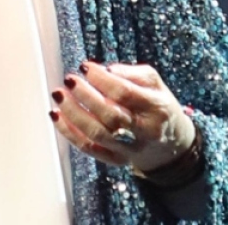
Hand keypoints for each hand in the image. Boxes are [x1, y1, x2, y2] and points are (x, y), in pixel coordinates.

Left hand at [50, 61, 196, 173]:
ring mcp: (130, 149)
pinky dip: (69, 132)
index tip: (85, 67)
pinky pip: (89, 148)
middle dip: (85, 96)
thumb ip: (131, 73)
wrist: (171, 144)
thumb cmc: (157, 106)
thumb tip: (105, 69)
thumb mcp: (154, 84)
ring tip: (59, 95)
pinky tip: (56, 115)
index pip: (125, 93)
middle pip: (110, 115)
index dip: (102, 79)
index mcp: (156, 108)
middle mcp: (145, 131)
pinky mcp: (116, 160)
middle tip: (69, 80)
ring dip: (73, 114)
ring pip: (97, 134)